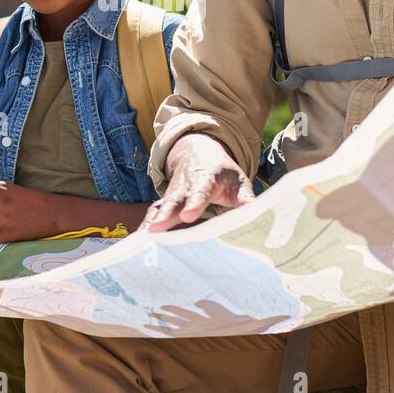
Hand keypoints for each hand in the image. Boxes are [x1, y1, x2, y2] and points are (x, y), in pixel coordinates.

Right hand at [141, 133, 255, 232]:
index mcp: (205, 179)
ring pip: (161, 207)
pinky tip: (140, 239)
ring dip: (153, 221)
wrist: (197, 153)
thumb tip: (253, 210)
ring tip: (146, 236)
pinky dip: (146, 224)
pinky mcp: (165, 202)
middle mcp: (185, 186)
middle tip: (157, 228)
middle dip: (166, 215)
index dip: (193, 204)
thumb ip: (245, 196)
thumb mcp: (238, 179)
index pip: (200, 192)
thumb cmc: (221, 172)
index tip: (188, 216)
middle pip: (174, 201)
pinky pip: (154, 213)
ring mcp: (172, 194)